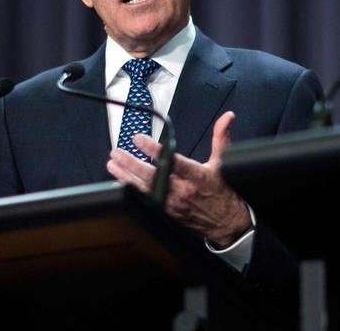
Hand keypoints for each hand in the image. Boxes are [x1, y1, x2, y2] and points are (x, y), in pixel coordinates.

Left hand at [106, 111, 251, 246]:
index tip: (139, 139)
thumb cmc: (223, 191)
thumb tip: (227, 117)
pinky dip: (132, 190)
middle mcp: (182, 190)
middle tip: (117, 152)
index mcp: (197, 176)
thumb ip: (220, 137)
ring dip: (126, 176)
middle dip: (132, 164)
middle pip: (152, 177)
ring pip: (144, 189)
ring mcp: (173, 203)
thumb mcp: (223, 162)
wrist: (227, 222)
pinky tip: (120, 181)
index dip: (154, 151)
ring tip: (112, 164)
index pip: (173, 161)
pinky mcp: (167, 212)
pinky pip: (145, 200)